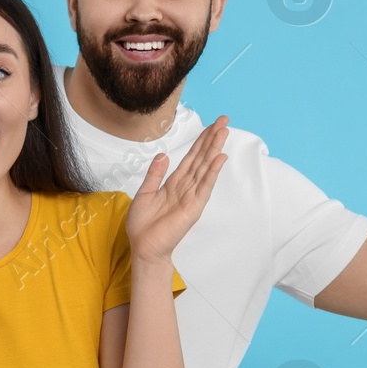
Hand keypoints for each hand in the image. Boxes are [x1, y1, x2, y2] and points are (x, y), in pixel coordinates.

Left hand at [126, 115, 228, 265]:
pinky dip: (213, 171)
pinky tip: (220, 158)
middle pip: (202, 157)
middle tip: (224, 120)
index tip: (211, 125)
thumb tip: (163, 155)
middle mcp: (186, 187)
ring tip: (223, 131)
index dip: (201, 141)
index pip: (191, 157)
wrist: (144, 247)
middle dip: (212, 138)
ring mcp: (192, 196)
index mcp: (174, 183)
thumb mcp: (144, 193)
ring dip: (214, 149)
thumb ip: (155, 174)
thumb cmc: (143, 225)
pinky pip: (205, 185)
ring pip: (205, 167)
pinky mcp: (194, 207)